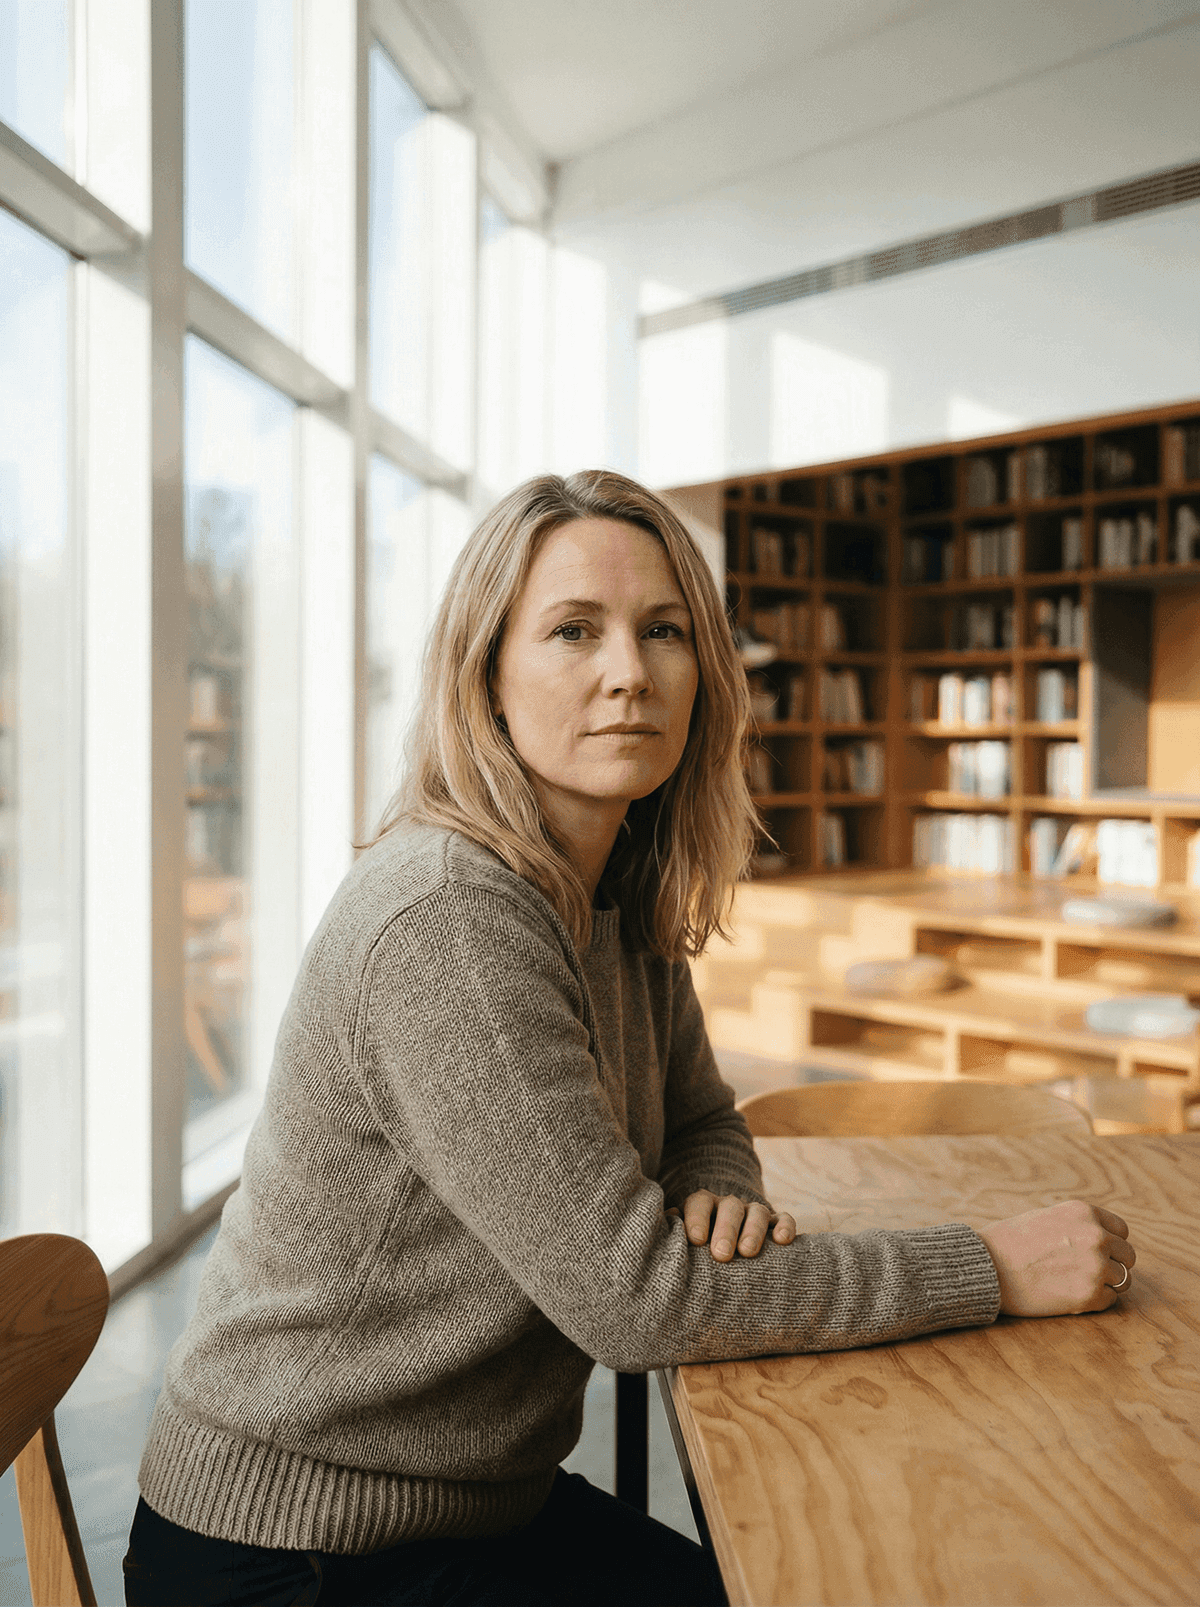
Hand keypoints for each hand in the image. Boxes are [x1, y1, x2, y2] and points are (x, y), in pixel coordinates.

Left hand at [671, 1190, 796, 1261]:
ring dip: (753, 1230)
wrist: (724, 1233)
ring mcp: (753, 1212)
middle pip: (729, 1208)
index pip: (699, 1202)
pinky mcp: (775, 1222)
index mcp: (703, 1204)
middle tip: (721, 1254)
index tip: (695, 1240)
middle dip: (725, 1230)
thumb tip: (656, 1239)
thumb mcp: (682, 1236)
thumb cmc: (698, 1243)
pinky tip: (782, 1241)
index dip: (697, 1218)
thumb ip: (671, 1234)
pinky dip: (785, 1227)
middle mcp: (728, 1205)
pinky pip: (784, 1219)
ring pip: (757, 1212)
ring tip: (748, 1253)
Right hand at [976, 1199, 1134, 1316]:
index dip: (1111, 1243)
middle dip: (1113, 1264)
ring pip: (1123, 1279)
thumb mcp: (1047, 1217)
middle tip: (1089, 1272)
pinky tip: (1072, 1295)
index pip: (1121, 1230)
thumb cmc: (1010, 1242)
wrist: (987, 1266)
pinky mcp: (1089, 1295)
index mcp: (1084, 1212)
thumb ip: (1077, 1226)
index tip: (1100, 1253)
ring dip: (1106, 1284)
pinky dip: (1096, 1301)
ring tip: (1079, 1284)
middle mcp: (1096, 1236)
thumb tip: (1101, 1240)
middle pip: (1127, 1256)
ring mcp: (1095, 1266)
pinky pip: (1110, 1300)